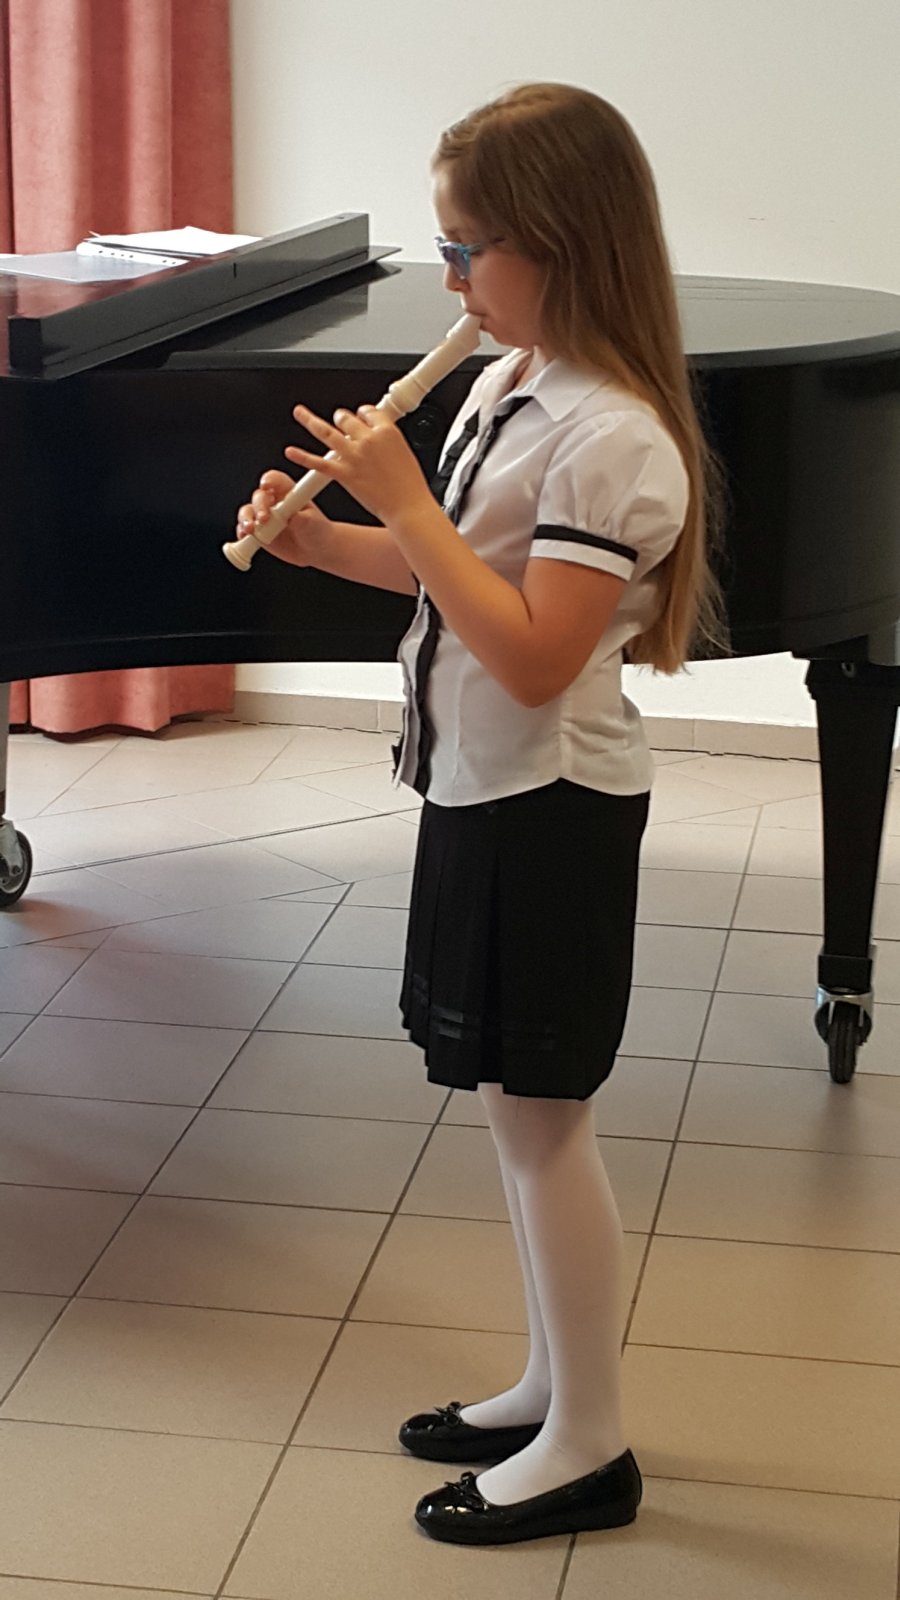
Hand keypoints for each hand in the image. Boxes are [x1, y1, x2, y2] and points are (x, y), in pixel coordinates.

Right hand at [234, 470, 329, 567]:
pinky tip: (244, 536)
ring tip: (250, 529)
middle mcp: (273, 502)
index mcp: (287, 492)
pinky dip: (242, 532)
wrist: (316, 550)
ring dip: (246, 518)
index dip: (268, 480)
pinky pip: (245, 529)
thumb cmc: (317, 530)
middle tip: (265, 519)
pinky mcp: (258, 531)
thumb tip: (292, 517)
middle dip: (259, 506)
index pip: (274, 480)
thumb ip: (301, 518)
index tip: (266, 486)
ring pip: (248, 511)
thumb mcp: (313, 522)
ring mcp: (264, 516)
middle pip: (259, 496)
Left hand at [286, 403, 432, 525]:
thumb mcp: (405, 452)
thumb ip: (387, 442)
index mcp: (387, 431)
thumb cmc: (410, 485)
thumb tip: (378, 438)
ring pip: (325, 432)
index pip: (367, 411)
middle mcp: (368, 439)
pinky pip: (318, 463)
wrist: (407, 506)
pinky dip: (302, 457)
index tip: (359, 416)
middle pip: (345, 418)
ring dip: (309, 421)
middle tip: (337, 420)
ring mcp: (353, 456)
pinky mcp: (343, 473)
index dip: (361, 414)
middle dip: (339, 418)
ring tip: (300, 414)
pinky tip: (291, 452)